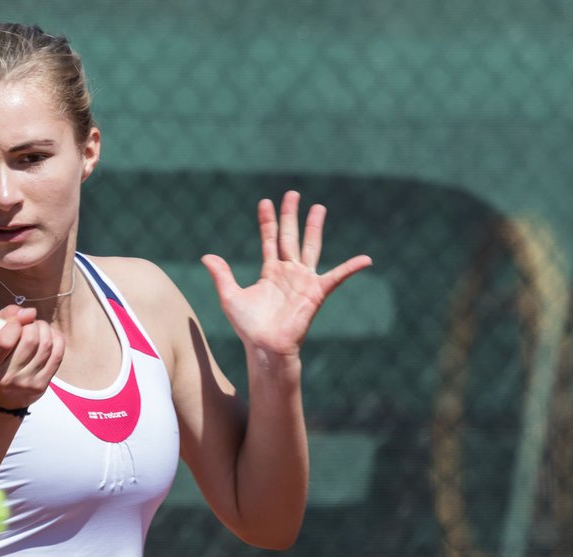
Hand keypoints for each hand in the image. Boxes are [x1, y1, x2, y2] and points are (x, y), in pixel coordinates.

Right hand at [0, 305, 63, 409]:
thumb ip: (2, 319)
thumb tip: (30, 312)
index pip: (5, 341)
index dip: (14, 323)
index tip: (14, 321)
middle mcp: (6, 378)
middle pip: (30, 340)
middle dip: (31, 324)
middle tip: (27, 323)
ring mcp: (26, 384)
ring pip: (46, 345)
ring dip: (44, 329)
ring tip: (36, 328)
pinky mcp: (42, 386)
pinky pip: (58, 355)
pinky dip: (55, 339)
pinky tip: (48, 336)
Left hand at [201, 190, 371, 357]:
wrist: (265, 346)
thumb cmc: (249, 327)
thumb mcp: (230, 297)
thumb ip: (222, 275)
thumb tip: (206, 256)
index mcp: (270, 272)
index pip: (269, 239)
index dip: (268, 221)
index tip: (265, 201)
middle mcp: (288, 272)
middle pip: (290, 237)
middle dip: (291, 215)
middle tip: (292, 194)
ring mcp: (303, 281)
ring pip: (310, 247)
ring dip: (314, 227)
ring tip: (319, 207)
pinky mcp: (316, 292)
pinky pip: (336, 277)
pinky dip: (351, 268)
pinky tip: (366, 259)